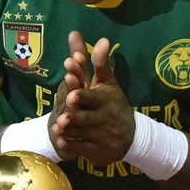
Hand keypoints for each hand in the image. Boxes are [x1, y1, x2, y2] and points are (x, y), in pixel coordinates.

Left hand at [53, 33, 135, 164]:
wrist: (132, 137)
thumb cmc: (113, 104)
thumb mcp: (108, 83)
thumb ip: (100, 62)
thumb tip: (102, 39)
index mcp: (106, 99)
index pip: (94, 97)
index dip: (83, 95)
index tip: (72, 94)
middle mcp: (104, 118)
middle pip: (87, 117)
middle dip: (75, 115)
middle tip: (63, 114)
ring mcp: (100, 136)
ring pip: (81, 132)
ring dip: (69, 130)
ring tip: (57, 127)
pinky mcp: (96, 151)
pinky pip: (81, 149)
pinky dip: (71, 146)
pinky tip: (62, 142)